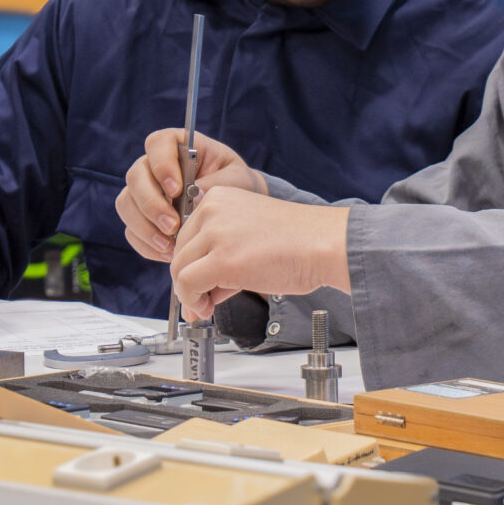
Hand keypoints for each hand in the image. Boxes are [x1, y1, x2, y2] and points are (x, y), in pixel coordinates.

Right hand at [116, 129, 265, 262]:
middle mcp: (154, 166)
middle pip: (135, 177)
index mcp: (178, 146)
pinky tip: (168, 253)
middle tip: (173, 226)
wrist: (235, 210)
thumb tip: (193, 195)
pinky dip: (146, 244)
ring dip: (145, 227)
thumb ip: (218, 184)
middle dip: (151, 204)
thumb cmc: (237, 185)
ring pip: (126, 204)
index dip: (162, 165)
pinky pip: (131, 230)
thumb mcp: (237, 180)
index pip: (158, 144)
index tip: (176, 189)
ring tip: (172, 245)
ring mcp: (144, 192)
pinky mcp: (141, 217)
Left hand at [170, 187, 349, 319]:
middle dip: (190, 280)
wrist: (324, 244)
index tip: (204, 281)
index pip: (187, 235)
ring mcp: (215, 233)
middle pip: (178, 252)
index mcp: (219, 196)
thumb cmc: (299, 241)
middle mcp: (212, 209)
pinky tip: (207, 308)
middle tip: (206, 299)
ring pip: (179, 269)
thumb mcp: (249, 236)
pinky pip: (187, 285)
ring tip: (209, 305)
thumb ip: (219, 255)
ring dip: (191, 294)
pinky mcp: (221, 259)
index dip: (193, 263)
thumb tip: (196, 291)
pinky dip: (192, 301)